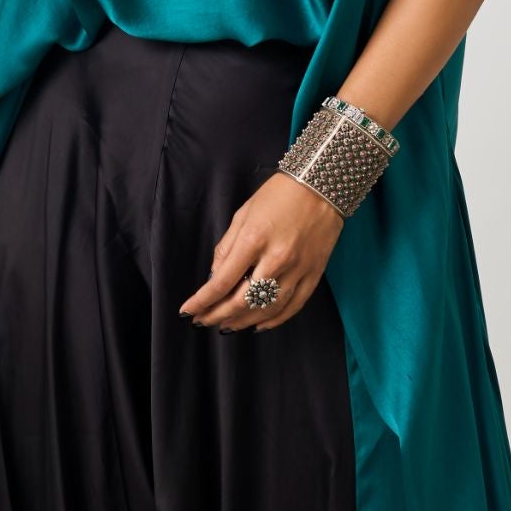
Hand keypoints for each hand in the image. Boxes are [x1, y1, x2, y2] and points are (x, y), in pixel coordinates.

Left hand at [178, 171, 342, 331]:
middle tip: (203, 322)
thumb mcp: (243, 214)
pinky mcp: (314, 273)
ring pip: (268, 308)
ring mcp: (298, 268)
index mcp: (254, 240)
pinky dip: (274, 320)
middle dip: (218, 316)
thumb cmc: (279, 194)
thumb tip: (215, 278)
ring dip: (244, 322)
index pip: (222, 282)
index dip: (202, 301)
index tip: (188, 311)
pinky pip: (294, 306)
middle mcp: (277, 258)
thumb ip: (226, 248)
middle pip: (243, 301)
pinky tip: (258, 325)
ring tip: (227, 326)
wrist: (322, 184)